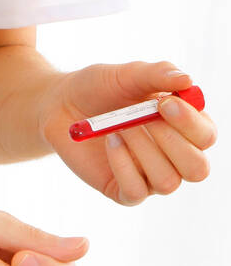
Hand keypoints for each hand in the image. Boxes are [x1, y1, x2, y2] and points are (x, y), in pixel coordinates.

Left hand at [37, 62, 215, 205]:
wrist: (59, 104)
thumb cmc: (99, 88)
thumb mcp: (127, 74)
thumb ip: (158, 74)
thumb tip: (187, 81)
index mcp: (185, 128)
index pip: (206, 137)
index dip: (190, 124)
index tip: (164, 104)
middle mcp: (174, 157)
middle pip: (197, 169)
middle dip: (172, 143)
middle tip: (140, 119)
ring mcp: (149, 176)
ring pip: (167, 182)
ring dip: (143, 152)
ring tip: (118, 127)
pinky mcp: (122, 190)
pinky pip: (136, 192)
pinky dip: (123, 166)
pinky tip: (109, 142)